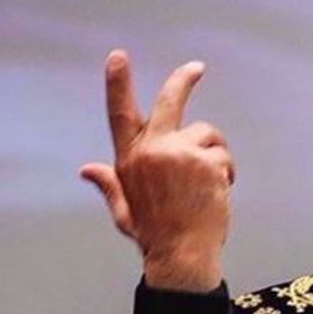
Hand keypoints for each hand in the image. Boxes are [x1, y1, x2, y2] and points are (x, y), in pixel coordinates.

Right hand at [81, 49, 233, 290]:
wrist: (182, 256)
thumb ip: (110, 184)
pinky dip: (226, 173)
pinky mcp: (204, 161)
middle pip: (170, 102)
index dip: (118, 84)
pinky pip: (223, 155)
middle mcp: (151, 150)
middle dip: (183, 80)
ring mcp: (178, 153)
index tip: (118, 57)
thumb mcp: (126, 211)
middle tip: (196, 68)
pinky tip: (217, 194)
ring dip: (214, 155)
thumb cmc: (155, 236)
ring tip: (209, 185)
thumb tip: (86, 169)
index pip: (120, 114)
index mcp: (128, 160)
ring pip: (207, 135)